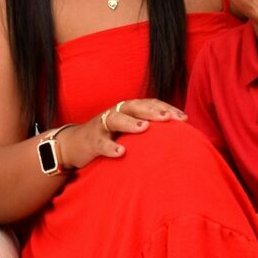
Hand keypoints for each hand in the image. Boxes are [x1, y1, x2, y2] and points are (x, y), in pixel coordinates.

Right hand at [55, 98, 186, 170]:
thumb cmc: (109, 137)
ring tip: (144, 127)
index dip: (166, 108)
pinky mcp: (91, 141)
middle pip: (135, 106)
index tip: (183, 119)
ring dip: (130, 122)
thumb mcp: (128, 131)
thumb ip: (148, 131)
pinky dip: (110, 147)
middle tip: (168, 118)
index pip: (149, 104)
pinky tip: (121, 153)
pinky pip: (100, 143)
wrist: (74, 145)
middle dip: (152, 111)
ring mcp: (102, 126)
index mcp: (128, 110)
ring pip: (116, 119)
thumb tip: (179, 137)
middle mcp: (115, 113)